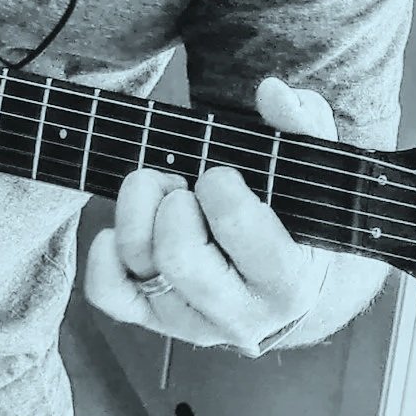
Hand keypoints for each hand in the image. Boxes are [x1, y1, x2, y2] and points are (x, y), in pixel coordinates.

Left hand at [85, 77, 336, 355]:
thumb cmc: (293, 212)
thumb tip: (273, 92)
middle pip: (179, 254)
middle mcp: (242, 316)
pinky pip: (108, 293)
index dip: (219, 186)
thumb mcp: (310, 168)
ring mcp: (192, 323)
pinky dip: (104, 253)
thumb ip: (303, 125)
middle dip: (172, 201)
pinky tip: (124, 227)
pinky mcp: (153, 320)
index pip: (237, 227)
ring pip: (141, 267)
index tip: (222, 175)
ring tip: (162, 195)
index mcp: (289, 282)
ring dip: (137, 211)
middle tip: (184, 184)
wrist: (282, 273)